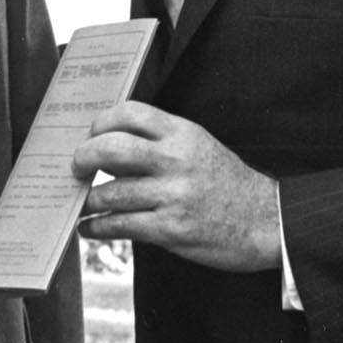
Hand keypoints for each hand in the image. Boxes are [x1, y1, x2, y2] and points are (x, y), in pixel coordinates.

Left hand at [71, 102, 281, 271]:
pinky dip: (97, 227)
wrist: (267, 222)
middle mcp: (176, 160)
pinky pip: (121, 226)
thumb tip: (107, 143)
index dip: (101, 122)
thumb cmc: (226, 182)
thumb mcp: (199, 145)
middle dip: (84, 157)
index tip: (91, 134)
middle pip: (111, 148)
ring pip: (111, 192)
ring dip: (89, 200)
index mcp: (182, 133)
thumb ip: (160, 140)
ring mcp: (174, 195)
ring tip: (83, 204)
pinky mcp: (172, 229)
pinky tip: (90, 228)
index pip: (130, 113)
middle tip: (76, 167)